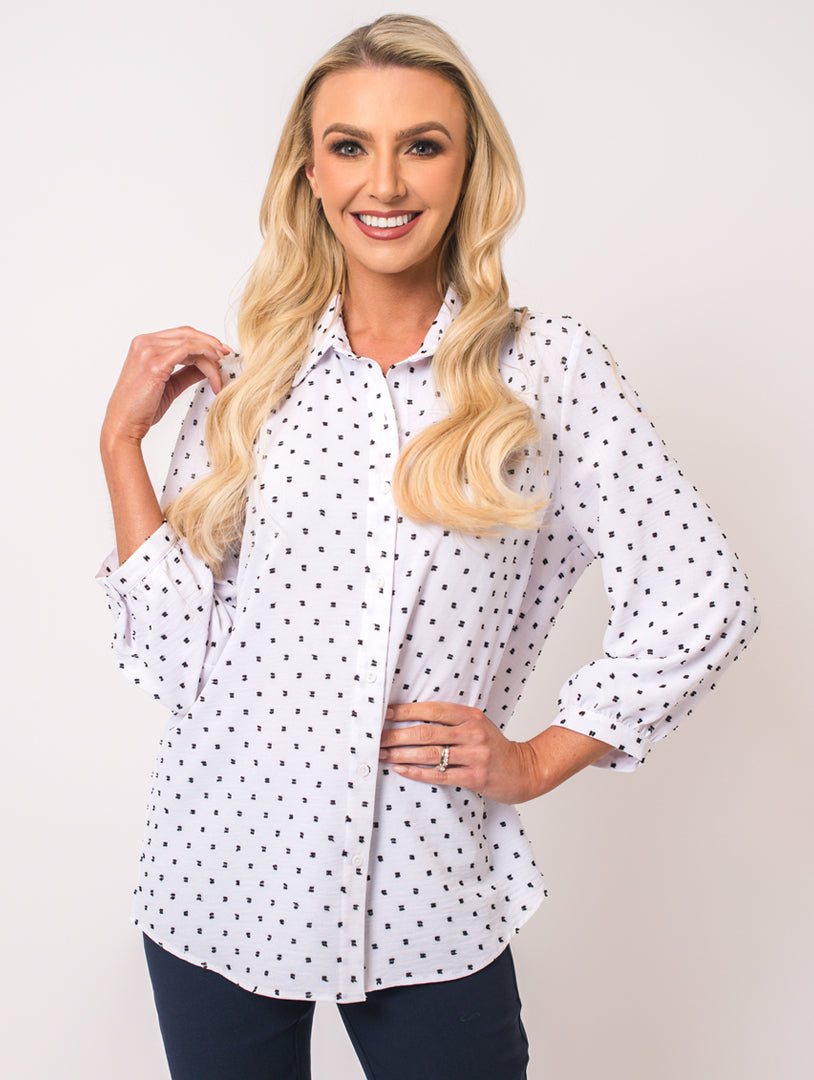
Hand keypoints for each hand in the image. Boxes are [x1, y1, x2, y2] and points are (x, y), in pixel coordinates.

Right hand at [102, 327, 232, 447]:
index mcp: (144, 345)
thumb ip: (188, 372)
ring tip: (221, 370)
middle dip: (211, 344)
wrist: (124, 425)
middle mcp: (144, 342)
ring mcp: (148, 350)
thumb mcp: (170, 385)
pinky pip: (188, 350)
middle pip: (188, 334)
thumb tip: (210, 365)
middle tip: (228, 355)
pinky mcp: (155, 363)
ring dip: (211, 355)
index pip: (180, 334)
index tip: (221, 353)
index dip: (204, 341)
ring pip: (191, 342)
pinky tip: (215, 367)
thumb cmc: (141, 409)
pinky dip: (205, 356)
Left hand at [379, 701, 542, 803]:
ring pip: (429, 754)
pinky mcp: (475, 777)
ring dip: (401, 754)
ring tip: (382, 754)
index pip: (431, 709)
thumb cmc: (493, 746)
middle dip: (396, 735)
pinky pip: (439, 775)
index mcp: (470, 715)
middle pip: (426, 732)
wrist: (523, 770)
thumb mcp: (476, 725)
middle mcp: (472, 733)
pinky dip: (416, 772)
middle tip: (377, 738)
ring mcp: (475, 755)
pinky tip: (400, 769)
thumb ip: (451, 720)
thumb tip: (412, 718)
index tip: (384, 714)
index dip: (405, 711)